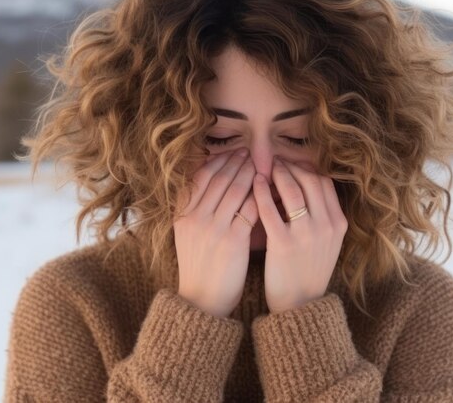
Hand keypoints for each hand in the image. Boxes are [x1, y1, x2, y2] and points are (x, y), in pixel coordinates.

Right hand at [174, 148, 258, 317]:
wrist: (201, 301)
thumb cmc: (199, 266)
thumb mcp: (188, 234)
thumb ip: (196, 208)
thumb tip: (213, 181)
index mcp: (182, 213)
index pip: (201, 176)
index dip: (219, 161)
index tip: (233, 152)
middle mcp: (194, 217)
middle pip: (220, 178)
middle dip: (237, 162)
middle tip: (251, 153)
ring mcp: (213, 228)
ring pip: (235, 190)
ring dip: (251, 174)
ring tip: (263, 166)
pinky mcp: (232, 241)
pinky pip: (250, 209)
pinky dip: (260, 197)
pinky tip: (270, 191)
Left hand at [252, 157, 346, 313]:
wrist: (301, 306)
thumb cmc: (308, 270)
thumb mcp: (326, 242)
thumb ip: (321, 215)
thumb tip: (302, 183)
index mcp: (339, 223)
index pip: (324, 182)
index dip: (306, 168)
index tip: (290, 164)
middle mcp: (327, 226)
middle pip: (310, 180)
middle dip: (290, 166)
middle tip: (274, 161)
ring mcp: (307, 235)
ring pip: (292, 190)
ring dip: (276, 174)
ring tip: (263, 168)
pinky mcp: (284, 244)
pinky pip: (270, 209)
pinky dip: (261, 192)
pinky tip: (253, 184)